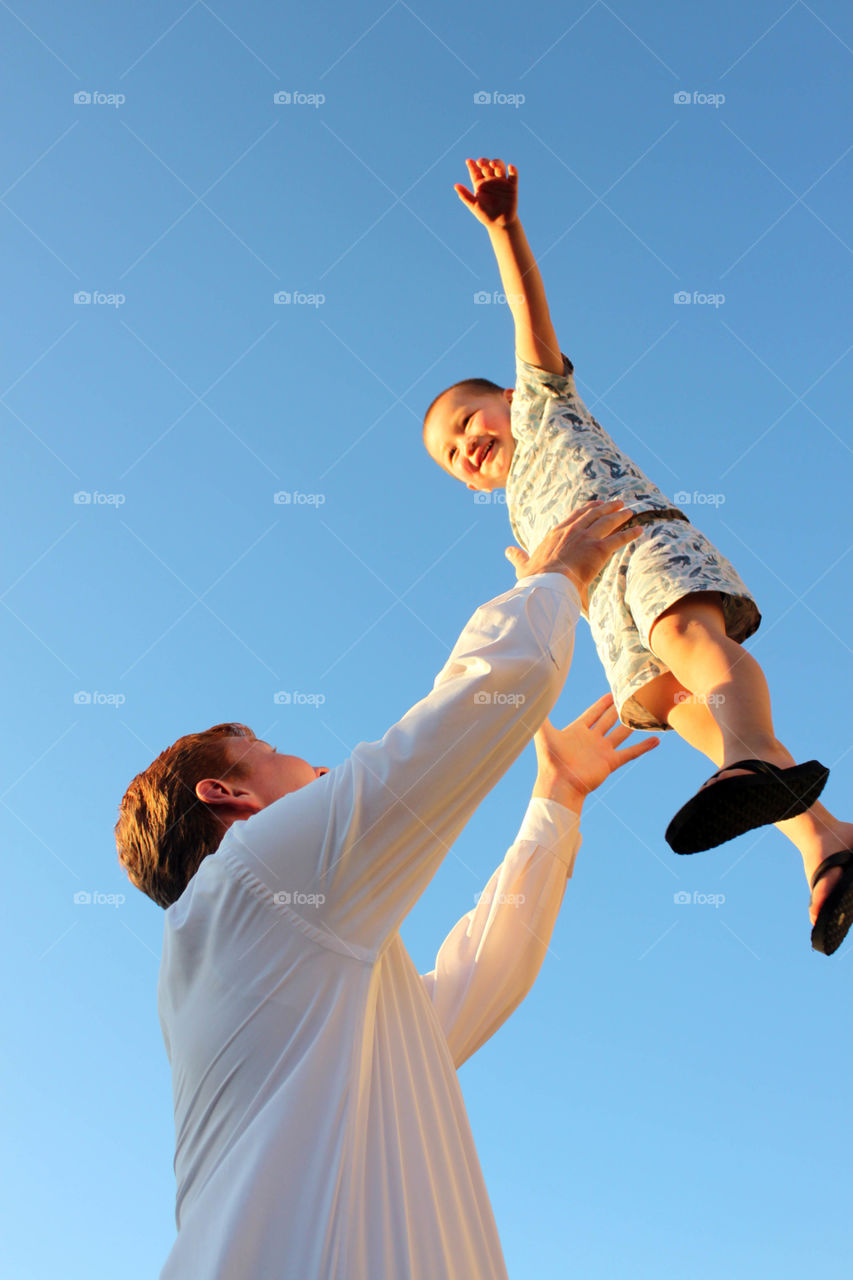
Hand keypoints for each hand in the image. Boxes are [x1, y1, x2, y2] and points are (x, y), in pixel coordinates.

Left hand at [454, 157, 517, 229]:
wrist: (499, 223)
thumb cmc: (485, 215)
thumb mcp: (474, 206)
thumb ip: (465, 196)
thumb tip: (455, 186)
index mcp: (480, 183)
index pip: (475, 171)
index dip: (472, 165)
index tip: (468, 162)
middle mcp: (490, 180)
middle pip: (487, 166)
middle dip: (484, 162)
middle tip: (480, 163)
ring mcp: (501, 182)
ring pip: (500, 167)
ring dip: (497, 163)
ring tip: (493, 165)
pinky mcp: (512, 186)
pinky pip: (514, 176)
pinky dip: (513, 170)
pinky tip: (510, 167)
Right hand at [505, 500, 639, 610]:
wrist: (546, 584)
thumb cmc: (535, 578)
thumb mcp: (523, 565)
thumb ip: (517, 556)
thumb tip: (507, 551)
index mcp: (555, 534)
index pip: (573, 517)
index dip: (585, 510)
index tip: (594, 505)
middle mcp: (572, 531)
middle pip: (593, 514)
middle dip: (606, 507)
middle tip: (616, 502)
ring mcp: (586, 538)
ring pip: (607, 522)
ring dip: (620, 515)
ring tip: (629, 510)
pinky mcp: (599, 549)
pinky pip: (619, 538)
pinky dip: (630, 533)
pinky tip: (640, 529)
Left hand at [533, 693, 659, 811]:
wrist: (559, 784)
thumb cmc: (549, 760)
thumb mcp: (543, 734)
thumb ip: (541, 715)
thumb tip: (533, 696)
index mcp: (577, 731)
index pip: (593, 713)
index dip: (602, 703)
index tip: (612, 692)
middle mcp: (592, 739)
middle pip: (609, 720)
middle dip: (619, 709)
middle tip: (632, 697)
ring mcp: (602, 750)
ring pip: (621, 734)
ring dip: (632, 724)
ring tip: (646, 714)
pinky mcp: (611, 762)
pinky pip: (630, 752)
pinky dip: (644, 747)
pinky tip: (656, 740)